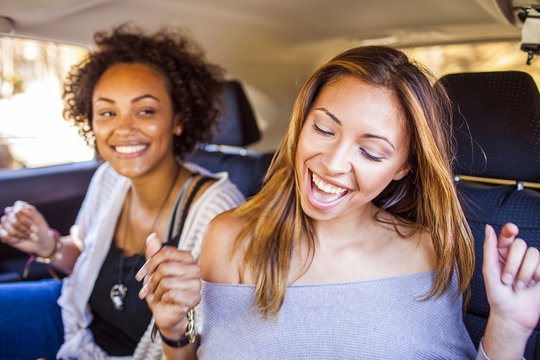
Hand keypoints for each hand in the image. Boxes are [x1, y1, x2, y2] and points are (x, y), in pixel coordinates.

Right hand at [0, 201, 55, 256]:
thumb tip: (19, 209)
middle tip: (34, 232)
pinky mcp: (2, 233)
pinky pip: (5, 236)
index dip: (26, 219)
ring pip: (9, 229)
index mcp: (19, 207)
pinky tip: (20, 240)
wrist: (40, 241)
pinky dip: (15, 239)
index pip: (18, 210)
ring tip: (28, 236)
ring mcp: (5, 223)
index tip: (36, 225)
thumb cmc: (40, 228)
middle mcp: (10, 213)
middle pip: (13, 220)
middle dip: (25, 228)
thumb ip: (31, 212)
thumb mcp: (39, 220)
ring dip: (21, 234)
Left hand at [136, 233, 201, 339]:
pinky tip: (165, 301)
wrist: (166, 313)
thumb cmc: (161, 290)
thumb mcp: (154, 271)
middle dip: (152, 280)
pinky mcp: (195, 298)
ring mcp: (197, 283)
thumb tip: (152, 236)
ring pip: (166, 282)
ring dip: (156, 292)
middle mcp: (195, 268)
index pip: (166, 252)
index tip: (141, 274)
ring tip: (157, 295)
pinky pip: (172, 294)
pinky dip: (163, 299)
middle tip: (148, 288)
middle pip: (165, 267)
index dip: (150, 262)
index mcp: (187, 258)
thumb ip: (154, 254)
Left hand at [482, 223, 539, 358]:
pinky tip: (530, 286)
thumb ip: (489, 248)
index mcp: (501, 253)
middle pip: (520, 244)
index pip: (507, 235)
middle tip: (506, 280)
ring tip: (518, 286)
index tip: (512, 229)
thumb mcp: (489, 271)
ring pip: (534, 253)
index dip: (510, 229)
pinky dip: (536, 275)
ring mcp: (531, 263)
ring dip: (524, 272)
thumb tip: (488, 228)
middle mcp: (517, 256)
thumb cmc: (497, 294)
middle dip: (512, 263)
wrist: (512, 315)